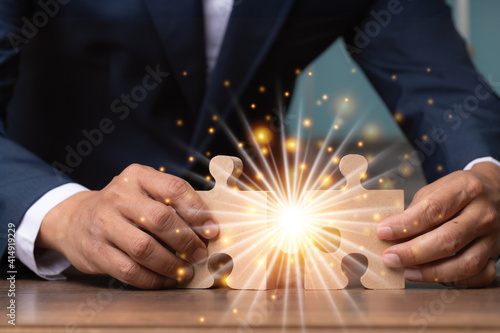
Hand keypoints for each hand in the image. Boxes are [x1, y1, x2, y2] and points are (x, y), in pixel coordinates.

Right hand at [36, 164, 217, 288]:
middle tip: (201, 254)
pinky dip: (153, 279)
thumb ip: (172, 202)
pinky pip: (130, 270)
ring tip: (187, 271)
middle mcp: (118, 195)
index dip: (198, 211)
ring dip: (172, 264)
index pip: (174, 188)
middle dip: (187, 241)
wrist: (74, 220)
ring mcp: (103, 223)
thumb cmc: (124, 207)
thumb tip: (209, 227)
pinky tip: (166, 280)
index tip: (212, 230)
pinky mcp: (95, 251)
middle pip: (161, 219)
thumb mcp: (143, 191)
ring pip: (145, 248)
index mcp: (137, 176)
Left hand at [376, 162, 499, 286]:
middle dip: (413, 252)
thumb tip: (390, 235)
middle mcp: (483, 214)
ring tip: (407, 271)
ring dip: (431, 272)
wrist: (495, 192)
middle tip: (390, 258)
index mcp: (466, 190)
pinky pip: (478, 276)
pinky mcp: (496, 256)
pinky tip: (433, 276)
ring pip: (465, 263)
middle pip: (448, 239)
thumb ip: (415, 211)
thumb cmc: (457, 192)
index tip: (383, 232)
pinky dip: (454, 281)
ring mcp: (493, 238)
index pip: (433, 210)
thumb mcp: (435, 190)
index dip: (405, 224)